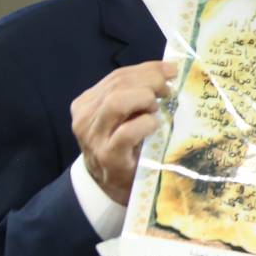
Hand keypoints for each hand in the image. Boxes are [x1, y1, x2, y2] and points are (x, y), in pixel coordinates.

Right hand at [70, 61, 177, 204]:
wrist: (110, 187)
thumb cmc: (124, 148)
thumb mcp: (124, 117)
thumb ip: (135, 95)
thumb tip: (167, 71)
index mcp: (87, 103)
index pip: (116, 76)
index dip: (147, 69)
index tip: (170, 69)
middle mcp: (85, 117)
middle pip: (118, 85)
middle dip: (149, 80)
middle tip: (169, 90)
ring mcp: (94, 137)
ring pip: (116, 102)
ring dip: (144, 99)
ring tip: (157, 108)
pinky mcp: (108, 156)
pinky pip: (127, 132)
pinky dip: (145, 124)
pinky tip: (154, 125)